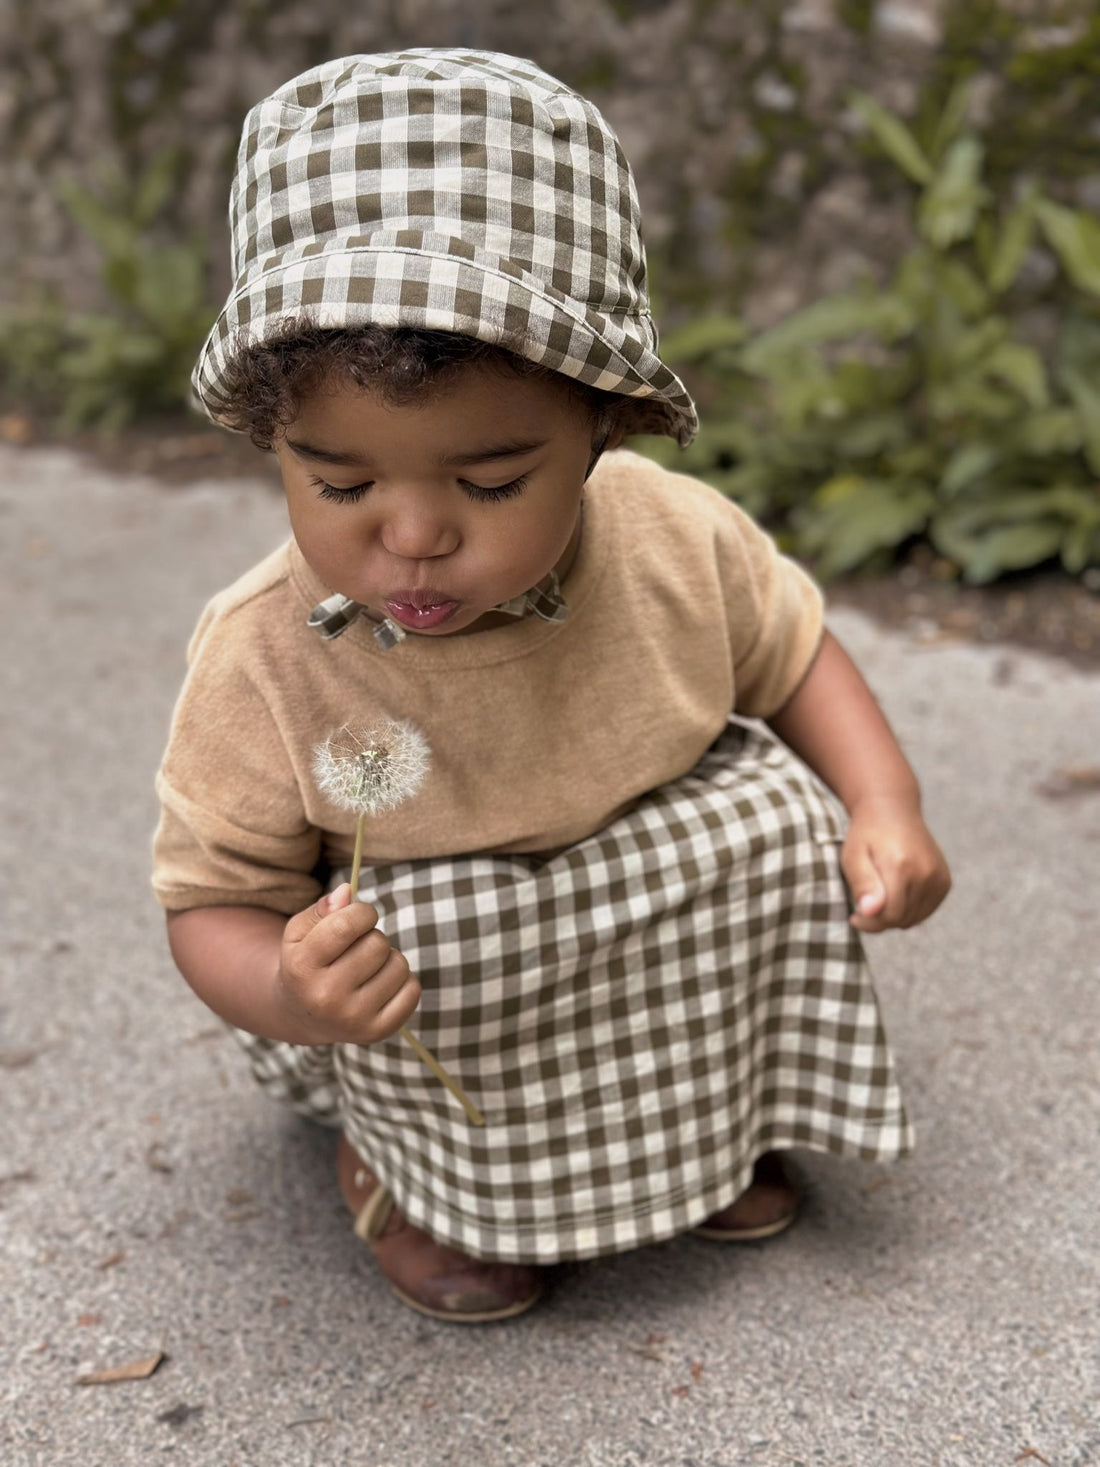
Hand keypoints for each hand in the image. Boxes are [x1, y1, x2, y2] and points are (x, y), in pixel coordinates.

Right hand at [275, 883, 420, 1043]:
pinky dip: (403, 981)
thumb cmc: (307, 962)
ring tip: (367, 968)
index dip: (363, 912)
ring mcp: (353, 1019)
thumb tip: (347, 892)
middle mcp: (325, 998)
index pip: (347, 924)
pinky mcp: (379, 1032)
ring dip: (388, 958)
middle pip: (377, 944)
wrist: (304, 1015)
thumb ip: (322, 908)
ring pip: (399, 964)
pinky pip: (413, 989)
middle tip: (357, 949)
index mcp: (302, 968)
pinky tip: (380, 985)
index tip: (360, 917)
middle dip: (372, 937)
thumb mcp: (300, 932)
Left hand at [840, 797, 951, 933]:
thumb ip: (862, 884)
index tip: (854, 916)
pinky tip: (896, 892)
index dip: (869, 923)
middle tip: (865, 904)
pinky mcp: (945, 882)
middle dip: (880, 919)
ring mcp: (939, 877)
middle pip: (902, 919)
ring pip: (914, 919)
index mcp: (901, 866)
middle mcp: (926, 873)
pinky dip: (909, 909)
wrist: (893, 810)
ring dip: (895, 915)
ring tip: (879, 895)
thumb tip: (870, 912)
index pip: (889, 916)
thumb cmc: (867, 835)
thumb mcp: (853, 856)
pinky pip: (925, 911)